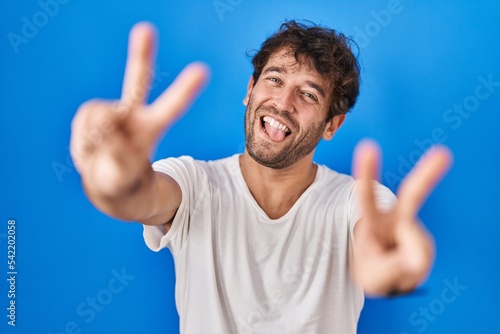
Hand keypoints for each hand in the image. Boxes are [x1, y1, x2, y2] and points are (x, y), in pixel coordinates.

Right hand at [70, 23, 207, 197]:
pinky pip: (83, 123)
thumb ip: (115, 155)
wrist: (108, 181)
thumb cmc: (123, 176)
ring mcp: (111, 114)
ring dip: (95, 139)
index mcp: (152, 127)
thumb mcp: (124, 175)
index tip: (202, 70)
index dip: (184, 90)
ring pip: (99, 115)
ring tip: (102, 154)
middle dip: (140, 55)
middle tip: (145, 28)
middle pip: (137, 81)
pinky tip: (91, 150)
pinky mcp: (89, 116)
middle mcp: (133, 115)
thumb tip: (102, 129)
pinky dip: (83, 142)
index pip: (171, 108)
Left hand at [351, 140, 451, 296]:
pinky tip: (406, 267)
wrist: (386, 280)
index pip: (366, 196)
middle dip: (427, 174)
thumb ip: (393, 266)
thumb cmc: (374, 273)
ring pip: (418, 247)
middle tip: (443, 153)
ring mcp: (411, 228)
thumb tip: (418, 259)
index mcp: (371, 222)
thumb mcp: (374, 276)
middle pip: (411, 195)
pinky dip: (414, 269)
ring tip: (392, 269)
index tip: (368, 147)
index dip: (366, 173)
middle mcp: (393, 219)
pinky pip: (422, 258)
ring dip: (406, 266)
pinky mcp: (422, 238)